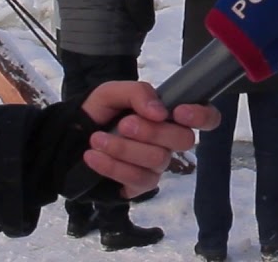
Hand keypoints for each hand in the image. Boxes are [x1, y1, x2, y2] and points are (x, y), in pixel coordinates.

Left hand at [78, 81, 220, 197]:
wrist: (70, 138)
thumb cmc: (99, 112)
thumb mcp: (112, 91)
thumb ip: (138, 92)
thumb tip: (160, 111)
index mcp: (170, 115)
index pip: (208, 117)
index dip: (202, 116)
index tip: (179, 112)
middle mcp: (170, 141)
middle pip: (183, 140)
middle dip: (151, 131)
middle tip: (123, 124)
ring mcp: (157, 166)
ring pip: (158, 160)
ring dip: (124, 148)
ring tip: (97, 139)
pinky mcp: (140, 186)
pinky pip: (138, 180)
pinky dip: (112, 166)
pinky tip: (93, 156)